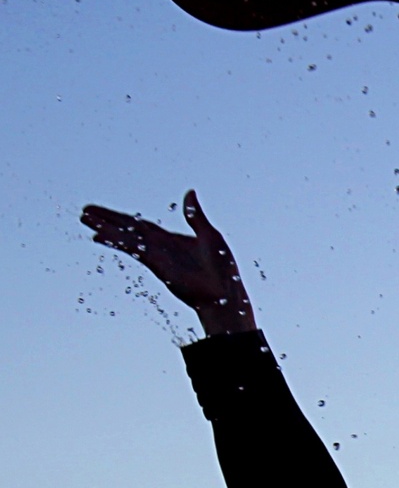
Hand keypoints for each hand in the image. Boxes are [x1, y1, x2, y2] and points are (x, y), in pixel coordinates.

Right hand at [81, 190, 255, 335]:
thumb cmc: (221, 270)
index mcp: (169, 240)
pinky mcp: (156, 262)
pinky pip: (133, 248)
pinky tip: (100, 235)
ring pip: (125, 236)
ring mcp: (156, 255)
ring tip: (84, 218)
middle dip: (106, 219)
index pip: (140, 225)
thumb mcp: (209, 235)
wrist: (225, 294)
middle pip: (127, 229)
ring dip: (105, 227)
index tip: (105, 213)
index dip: (121, 218)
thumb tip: (189, 193)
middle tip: (84, 212)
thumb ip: (195, 216)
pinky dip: (116, 240)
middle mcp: (158, 247)